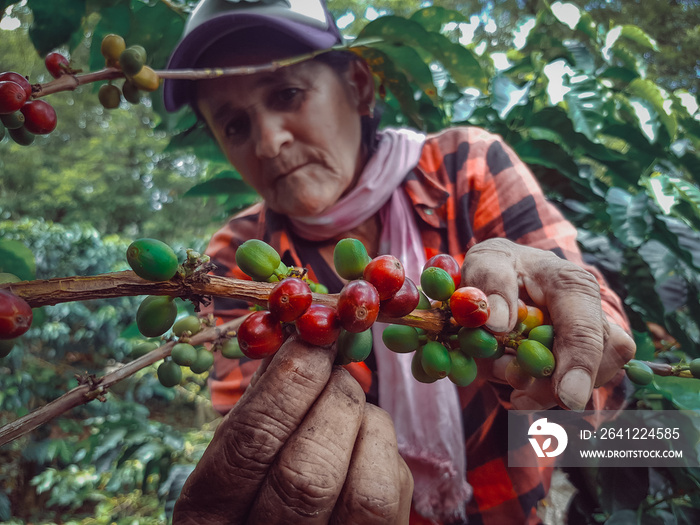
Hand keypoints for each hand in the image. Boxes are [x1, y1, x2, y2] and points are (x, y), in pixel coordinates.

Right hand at [173, 335, 412, 523]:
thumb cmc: (251, 486)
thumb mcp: (232, 454)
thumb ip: (257, 405)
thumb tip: (295, 341)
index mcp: (209, 517)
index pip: (248, 446)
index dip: (284, 385)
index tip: (308, 340)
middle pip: (309, 475)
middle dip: (331, 400)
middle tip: (334, 364)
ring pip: (366, 494)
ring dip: (364, 424)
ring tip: (348, 401)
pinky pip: (393, 494)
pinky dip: (384, 446)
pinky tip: (364, 437)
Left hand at [462, 238, 635, 411]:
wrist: (506, 273)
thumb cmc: (498, 266)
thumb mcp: (486, 261)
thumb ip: (490, 284)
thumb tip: (498, 322)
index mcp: (571, 284)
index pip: (585, 330)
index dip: (579, 365)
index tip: (566, 398)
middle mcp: (592, 312)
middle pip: (593, 363)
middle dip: (551, 385)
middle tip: (513, 385)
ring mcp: (592, 339)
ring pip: (582, 381)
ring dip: (540, 388)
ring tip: (502, 368)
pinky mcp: (580, 360)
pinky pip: (564, 388)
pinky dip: (536, 390)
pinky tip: (511, 375)